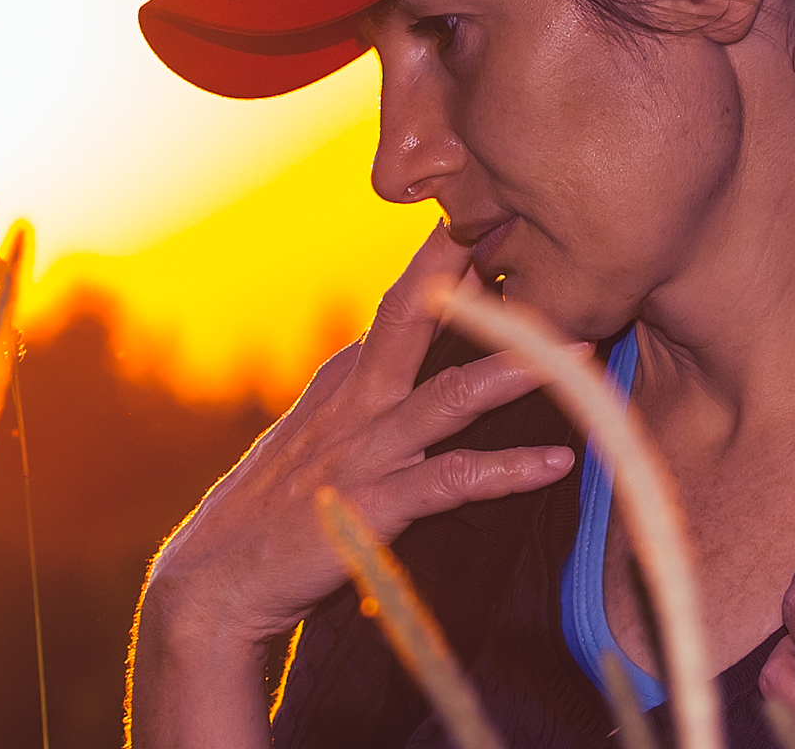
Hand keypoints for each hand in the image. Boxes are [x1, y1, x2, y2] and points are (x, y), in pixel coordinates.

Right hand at [130, 224, 578, 746]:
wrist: (214, 586)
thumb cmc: (278, 509)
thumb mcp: (323, 432)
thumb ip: (371, 389)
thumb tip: (417, 348)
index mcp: (348, 379)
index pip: (406, 302)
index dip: (451, 255)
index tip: (502, 209)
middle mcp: (356, 402)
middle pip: (415, 316)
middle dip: (468, 269)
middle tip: (523, 222)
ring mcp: (363, 451)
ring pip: (447, 395)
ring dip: (514, 369)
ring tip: (579, 350)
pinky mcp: (371, 506)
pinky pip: (450, 480)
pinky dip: (506, 470)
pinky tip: (556, 462)